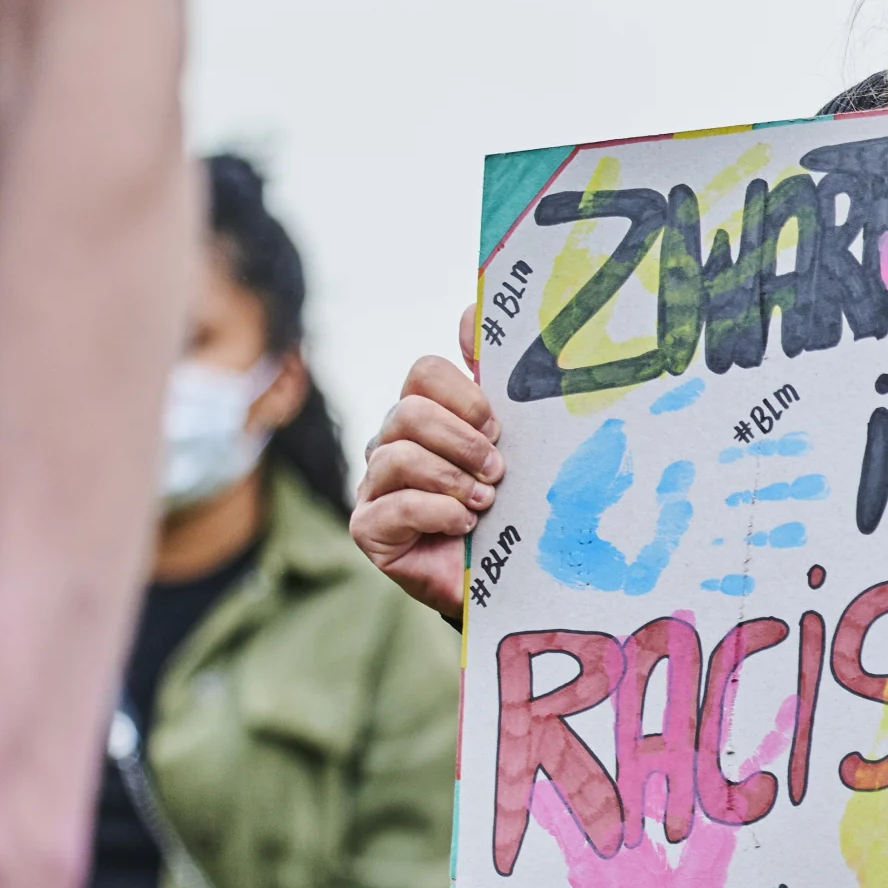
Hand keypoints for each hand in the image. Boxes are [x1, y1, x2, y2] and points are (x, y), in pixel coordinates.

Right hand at [352, 304, 501, 622]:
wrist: (510, 577)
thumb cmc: (514, 504)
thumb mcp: (519, 441)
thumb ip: (497, 379)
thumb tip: (473, 309)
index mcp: (428, 414)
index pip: (424, 372)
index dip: (462, 393)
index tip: (498, 424)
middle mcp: (392, 444)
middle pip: (407, 412)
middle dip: (461, 439)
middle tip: (499, 468)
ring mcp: (374, 486)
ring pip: (395, 455)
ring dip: (452, 478)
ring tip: (486, 502)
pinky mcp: (369, 528)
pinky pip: (390, 506)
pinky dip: (435, 512)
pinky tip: (463, 525)